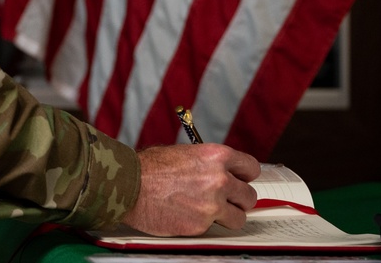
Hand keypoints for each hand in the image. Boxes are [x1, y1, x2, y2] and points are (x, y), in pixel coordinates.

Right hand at [120, 143, 259, 235]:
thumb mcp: (184, 152)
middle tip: (225, 200)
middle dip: (238, 199)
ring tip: (210, 211)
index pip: (251, 168)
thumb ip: (208, 163)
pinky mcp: (200, 225)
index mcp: (217, 156)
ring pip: (238, 217)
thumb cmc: (150, 167)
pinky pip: (214, 228)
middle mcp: (219, 179)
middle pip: (249, 196)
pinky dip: (203, 224)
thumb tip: (221, 171)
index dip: (244, 176)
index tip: (240, 181)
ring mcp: (212, 205)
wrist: (129, 185)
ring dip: (228, 216)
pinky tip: (187, 215)